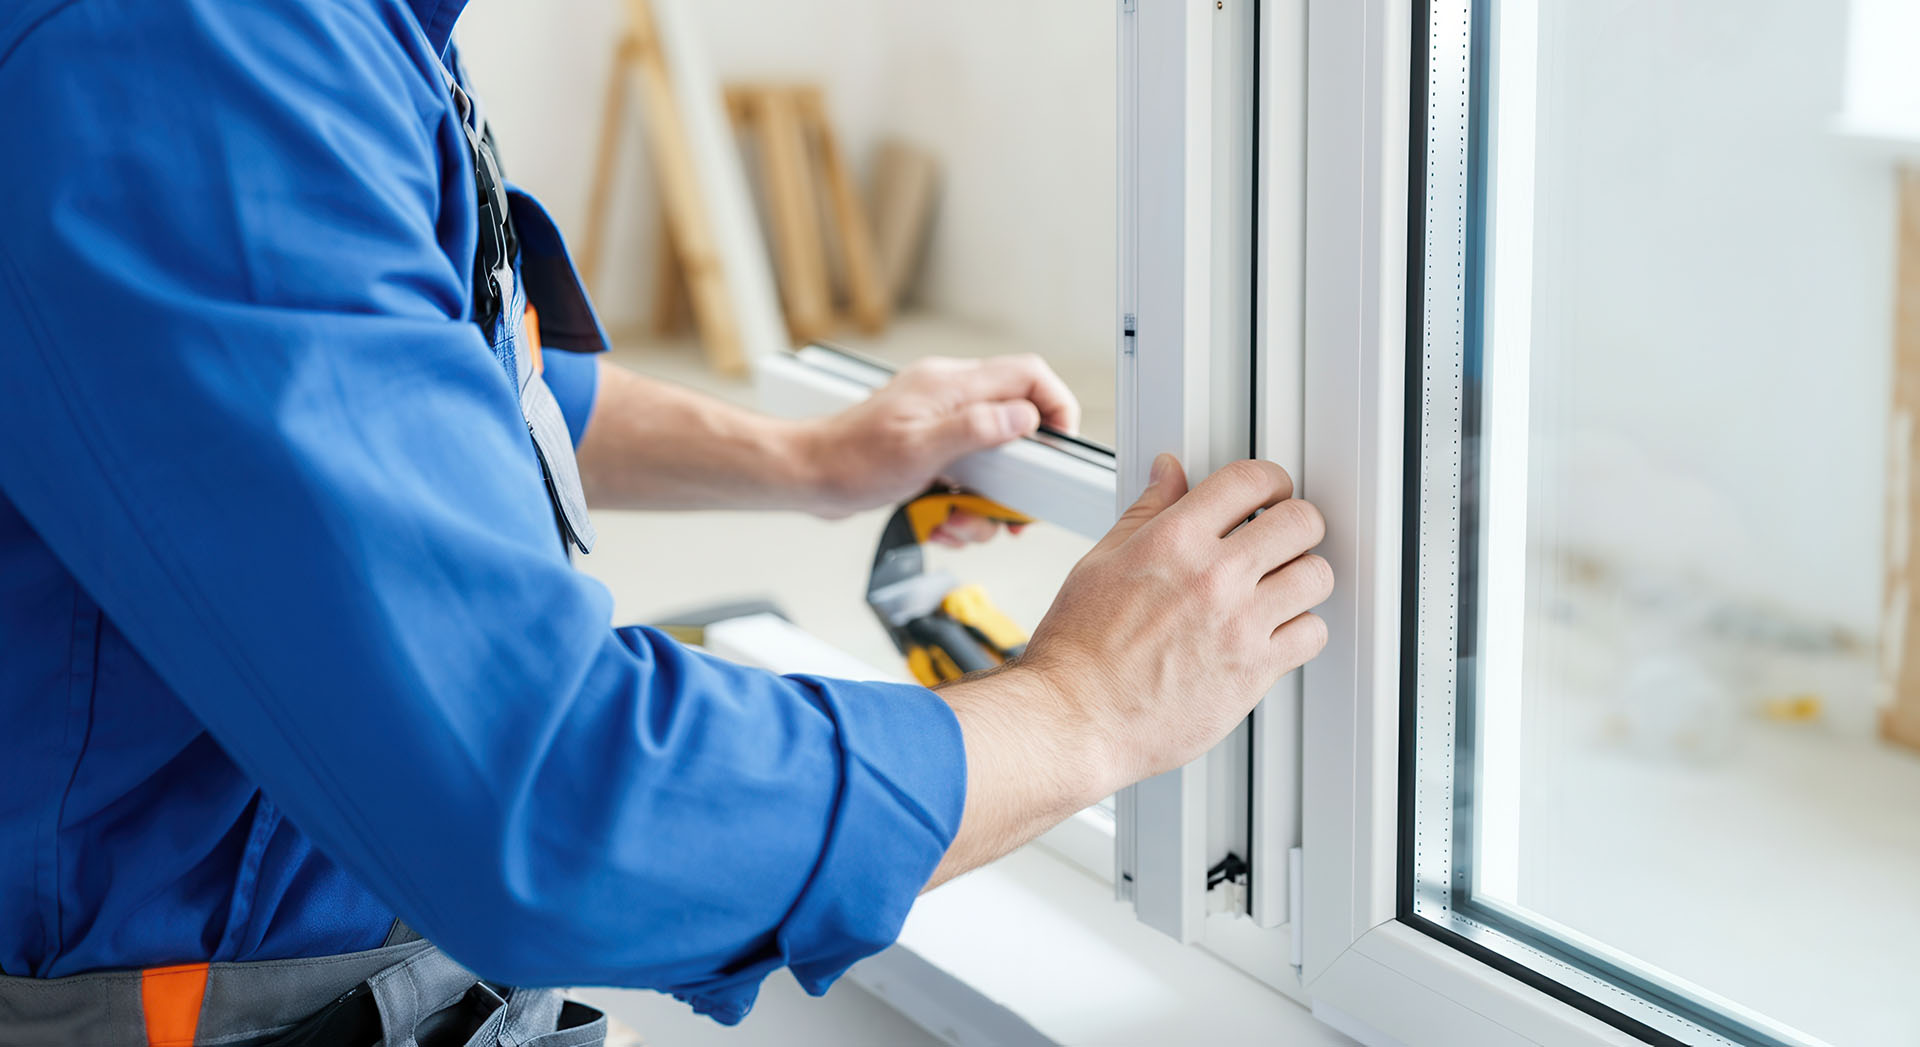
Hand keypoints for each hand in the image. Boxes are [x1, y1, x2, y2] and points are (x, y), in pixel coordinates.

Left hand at [801, 355, 1079, 521]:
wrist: (807, 478)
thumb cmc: (849, 460)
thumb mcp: (919, 448)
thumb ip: (975, 428)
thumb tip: (1023, 416)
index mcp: (951, 384)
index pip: (1027, 375)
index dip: (1055, 405)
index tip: (1060, 445)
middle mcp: (949, 399)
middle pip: (1016, 425)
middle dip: (1020, 475)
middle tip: (1014, 510)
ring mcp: (940, 425)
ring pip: (993, 461)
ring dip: (984, 503)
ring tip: (960, 522)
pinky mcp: (930, 452)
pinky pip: (967, 478)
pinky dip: (960, 507)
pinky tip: (939, 520)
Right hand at [1020, 455, 1330, 784]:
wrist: (1075, 718)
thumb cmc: (1078, 650)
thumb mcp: (1100, 563)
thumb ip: (1146, 513)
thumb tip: (1169, 474)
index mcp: (1173, 540)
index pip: (1250, 480)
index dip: (1271, 481)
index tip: (1271, 494)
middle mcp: (1213, 576)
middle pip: (1301, 521)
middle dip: (1296, 524)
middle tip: (1284, 539)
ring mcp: (1239, 624)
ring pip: (1317, 576)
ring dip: (1303, 578)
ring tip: (1282, 587)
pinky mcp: (1254, 671)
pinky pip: (1312, 634)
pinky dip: (1301, 630)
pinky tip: (1276, 632)